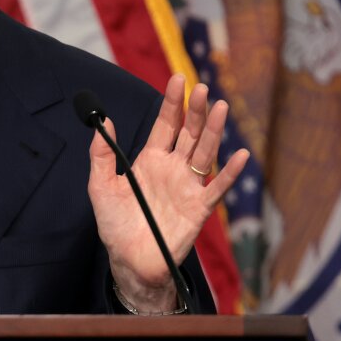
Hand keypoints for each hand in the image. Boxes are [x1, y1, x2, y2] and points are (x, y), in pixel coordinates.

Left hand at [87, 74, 248, 311]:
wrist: (129, 260)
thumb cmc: (116, 223)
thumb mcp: (100, 185)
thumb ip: (101, 154)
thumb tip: (103, 122)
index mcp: (151, 160)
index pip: (166, 125)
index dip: (172, 103)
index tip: (178, 79)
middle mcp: (173, 169)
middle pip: (189, 133)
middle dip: (197, 111)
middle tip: (202, 88)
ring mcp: (188, 187)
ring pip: (205, 153)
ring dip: (215, 132)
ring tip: (222, 108)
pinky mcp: (198, 209)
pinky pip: (217, 189)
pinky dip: (231, 174)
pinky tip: (240, 156)